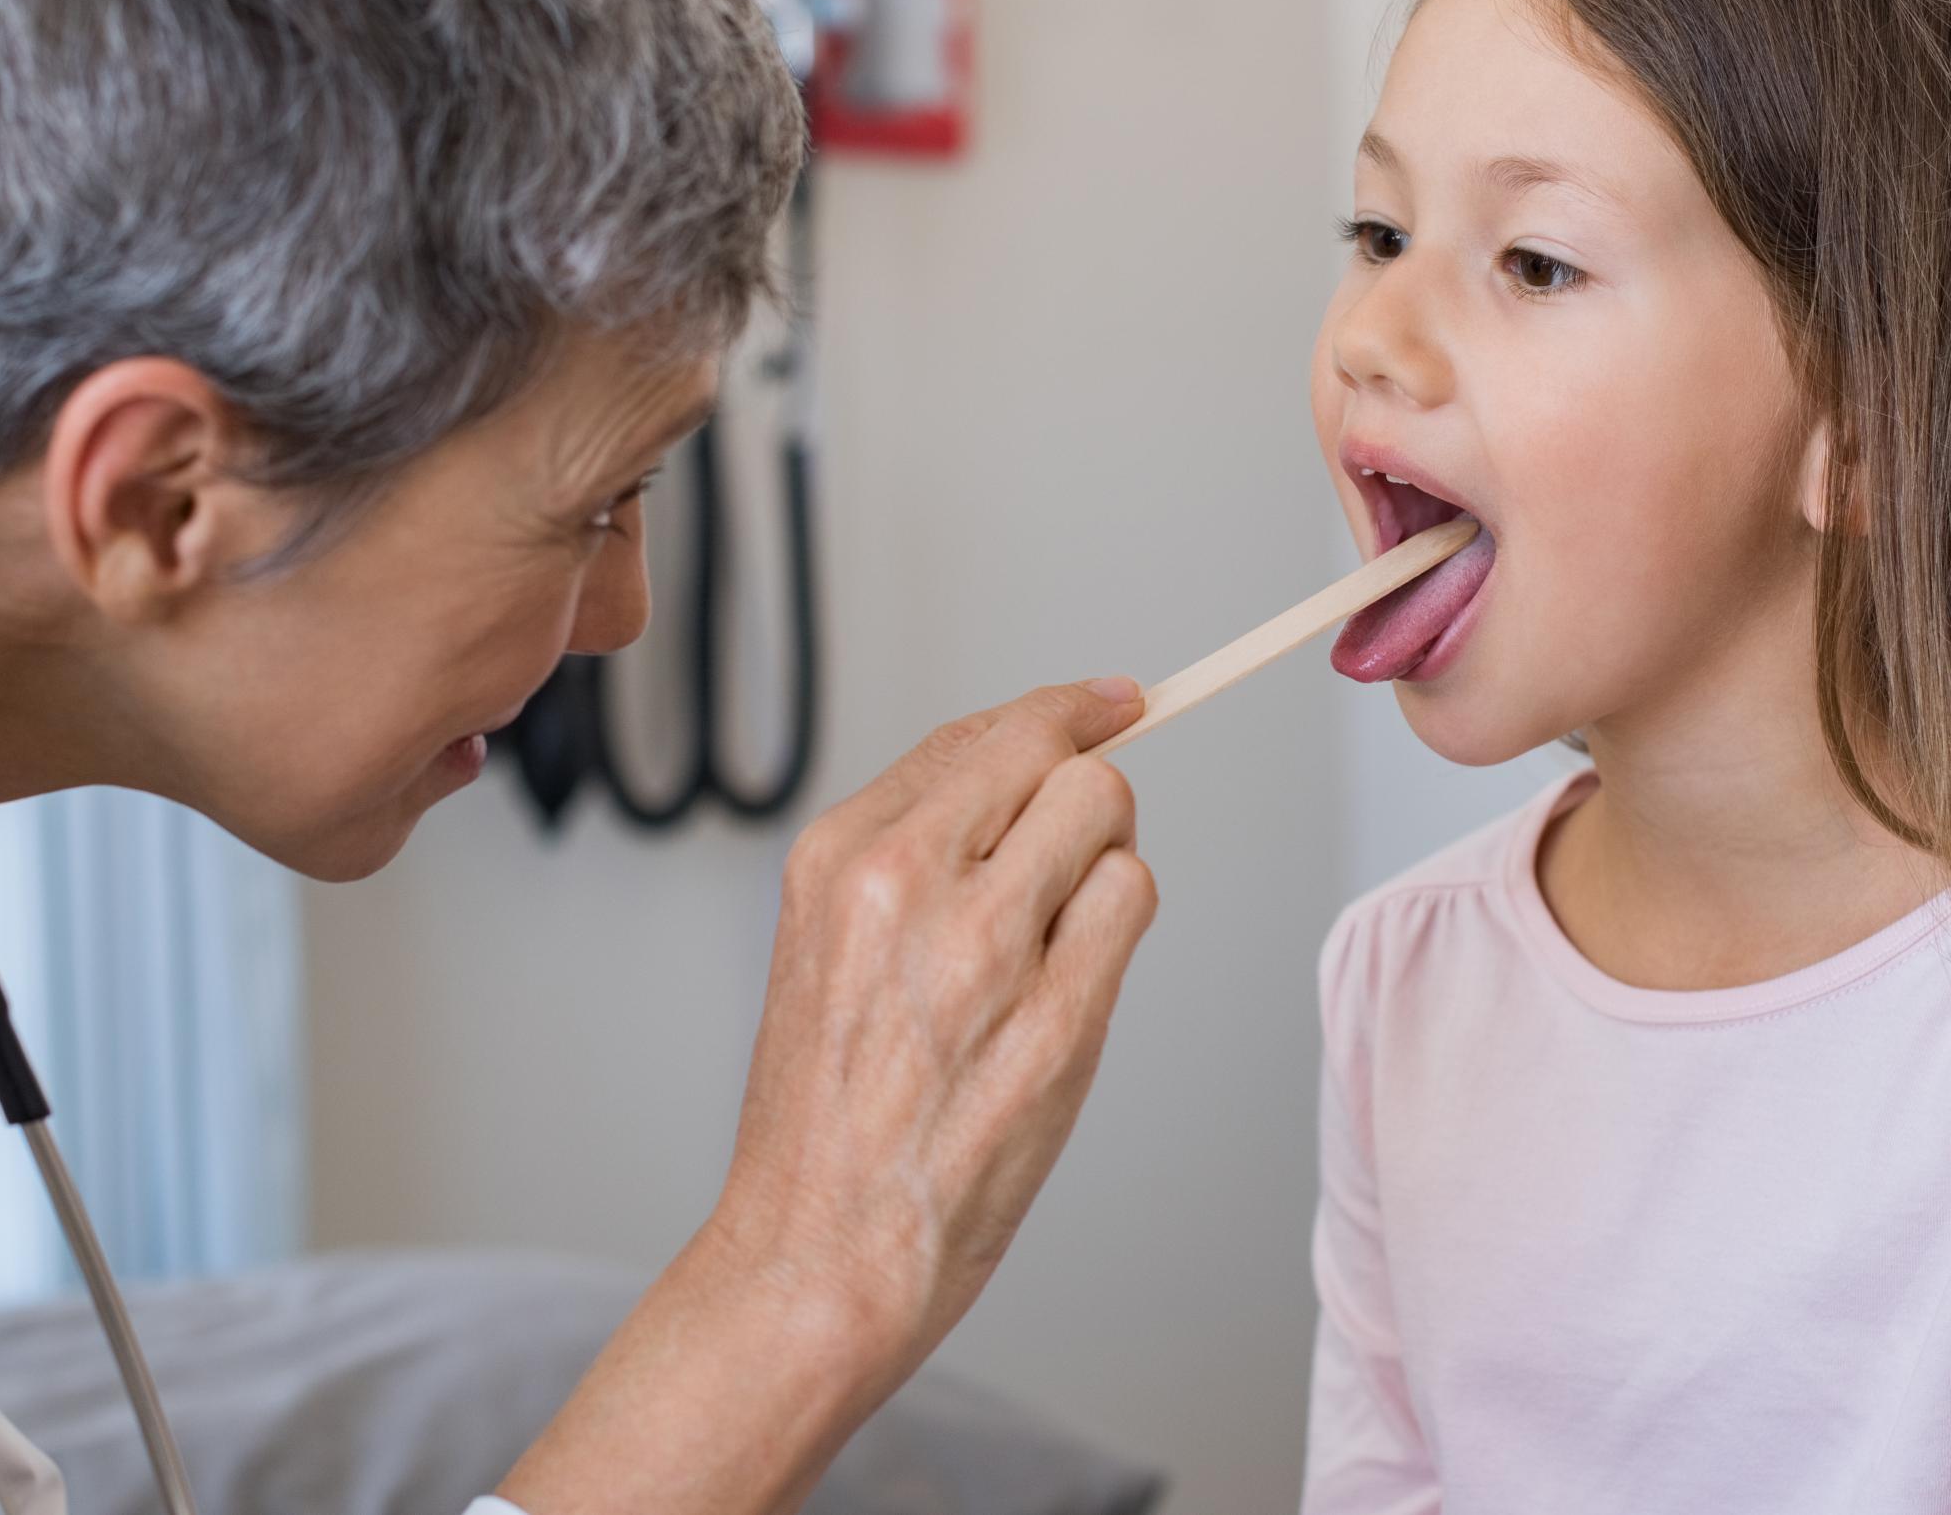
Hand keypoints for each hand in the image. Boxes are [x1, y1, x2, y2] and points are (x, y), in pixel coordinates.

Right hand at [498, 679, 1155, 1514]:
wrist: (818, 1250)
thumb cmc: (826, 1114)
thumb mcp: (826, 945)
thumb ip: (913, 850)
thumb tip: (1022, 765)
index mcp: (838, 855)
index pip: (979, 734)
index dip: (1060, 712)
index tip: (1111, 701)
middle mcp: (905, 881)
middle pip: (1054, 756)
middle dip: (1086, 789)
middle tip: (1075, 854)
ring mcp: (984, 947)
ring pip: (1105, 813)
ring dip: (1105, 861)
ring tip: (1056, 940)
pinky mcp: (1054, 1016)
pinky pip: (1132, 899)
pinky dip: (1121, 922)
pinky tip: (1073, 980)